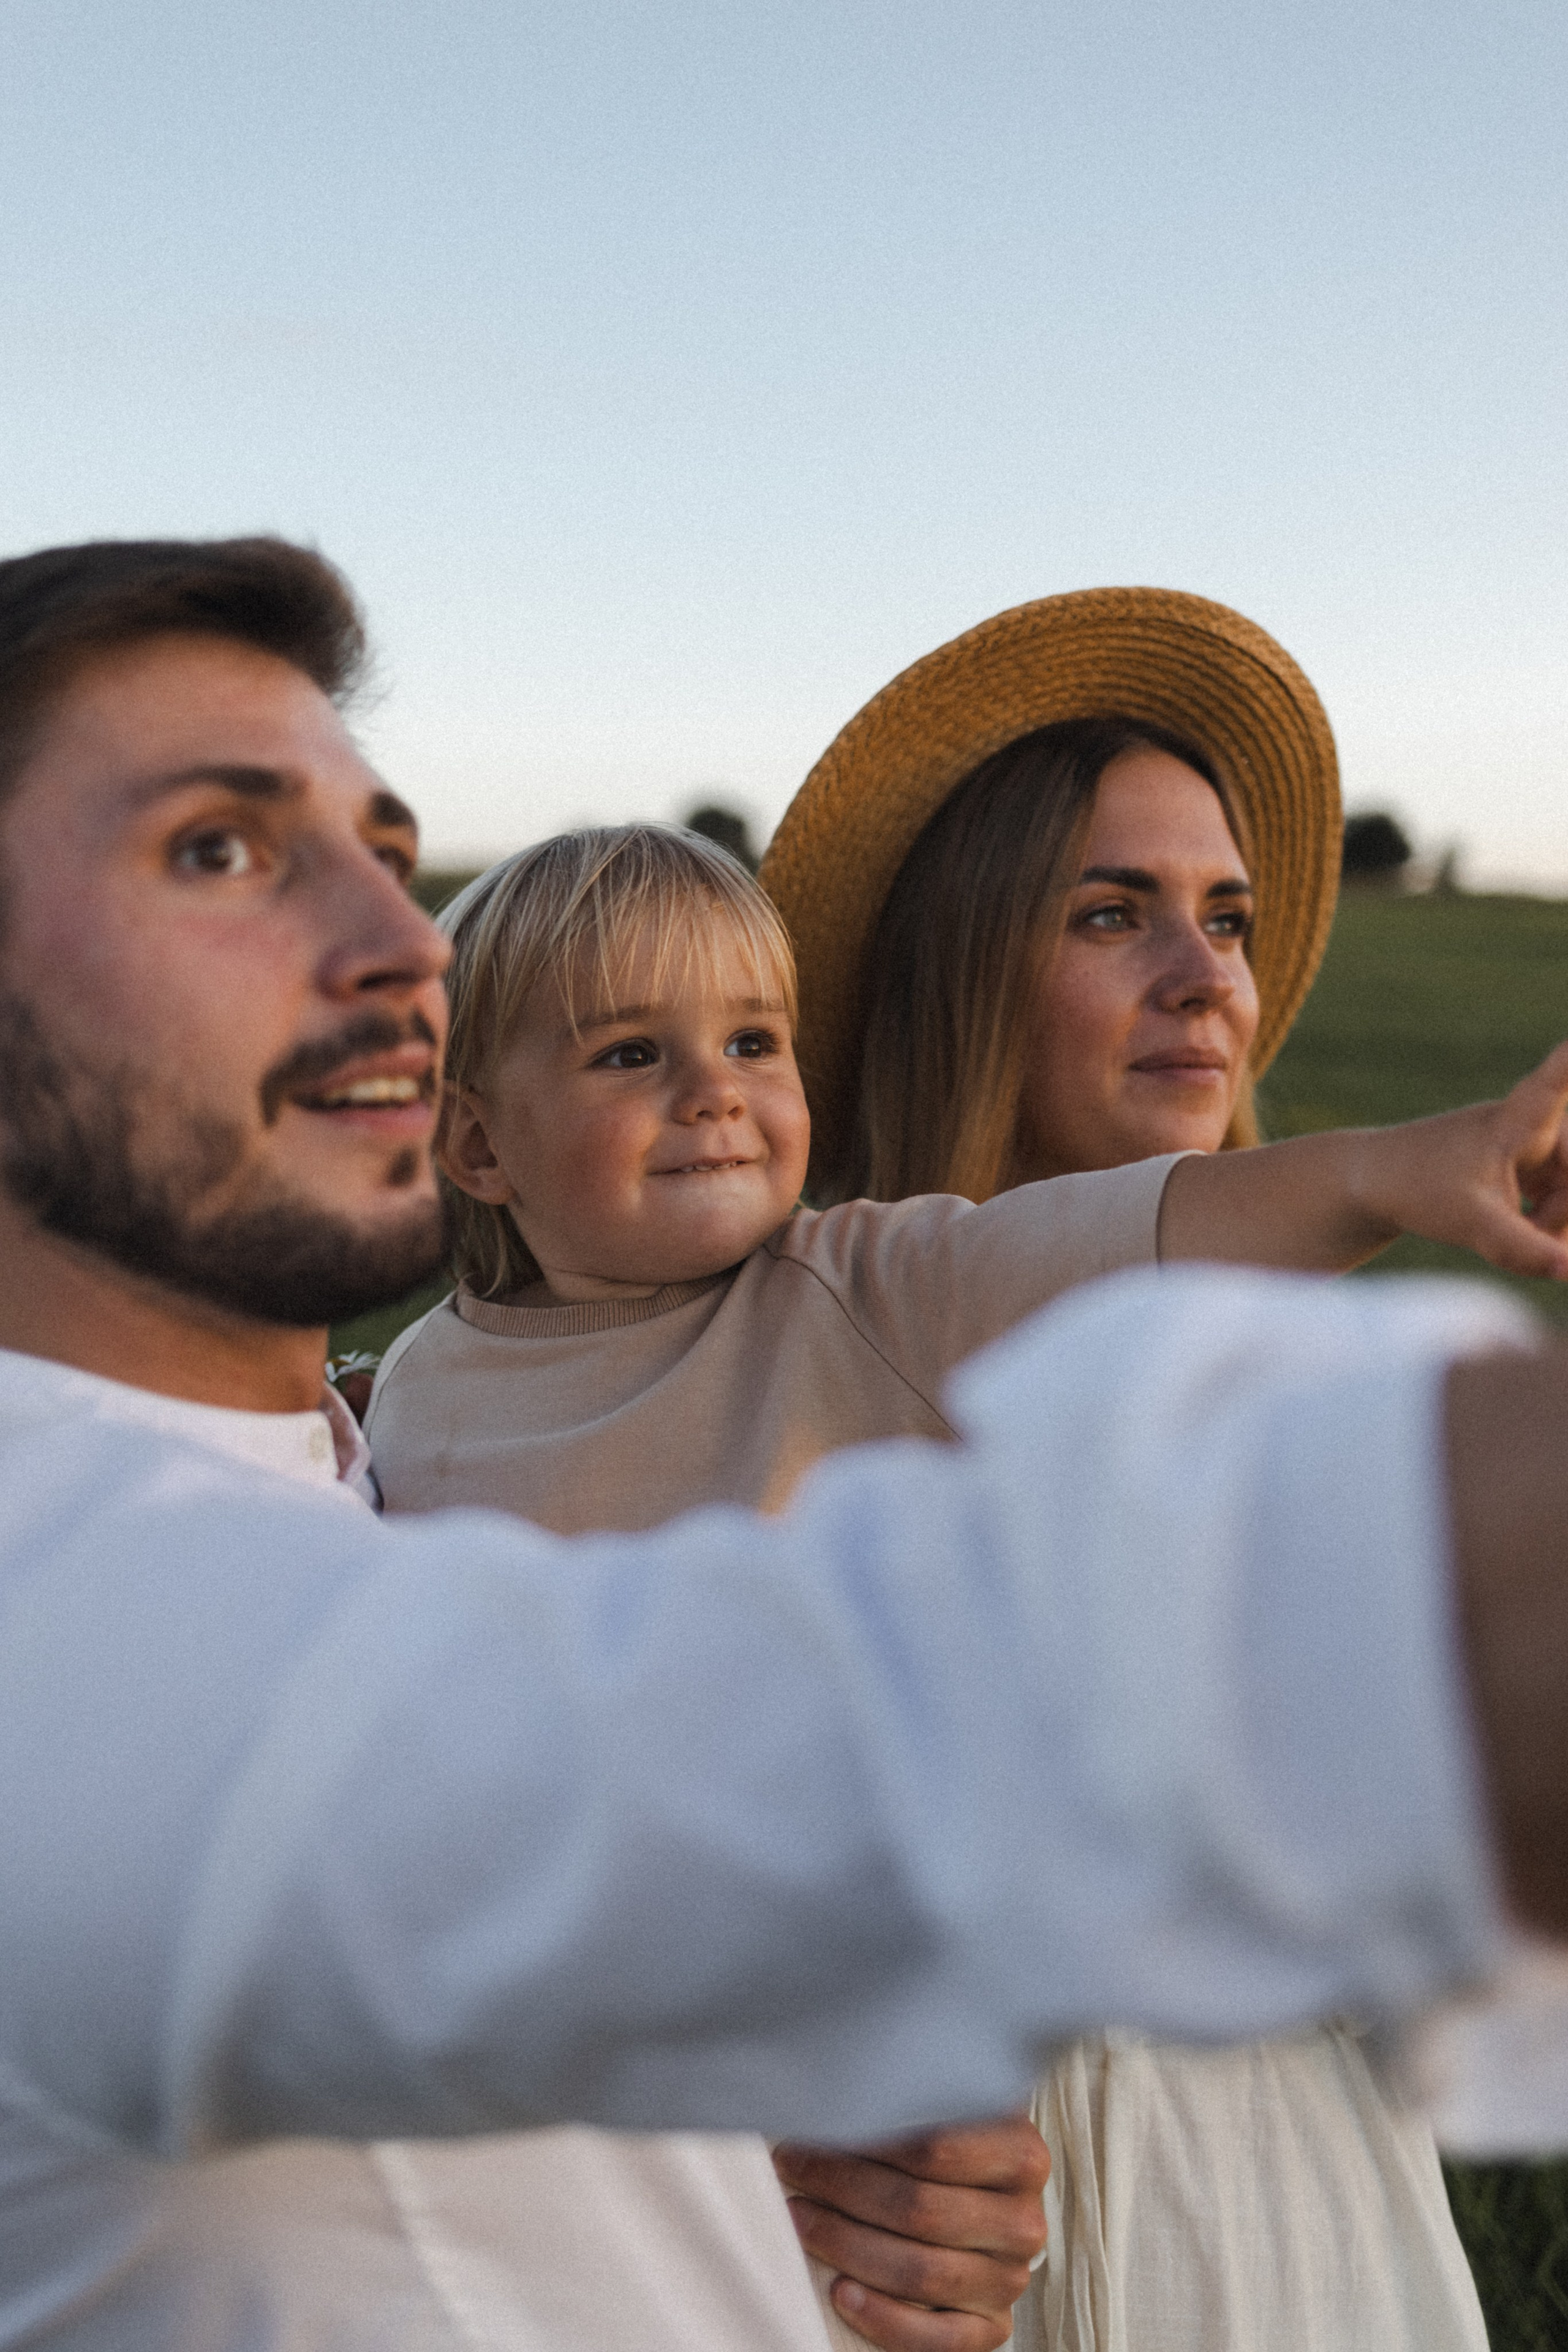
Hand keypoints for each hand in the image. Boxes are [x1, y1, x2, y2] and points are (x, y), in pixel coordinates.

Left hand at [773, 2115, 1049, 2351]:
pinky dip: (884, 2317)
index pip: (933, 2149)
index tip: (809, 2129)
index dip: (862, 2141)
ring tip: (800, 2219)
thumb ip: (913, 2096)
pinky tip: (841, 2291)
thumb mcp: (945, 2110)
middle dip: (842, 2189)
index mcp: (1021, 2155)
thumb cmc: (947, 2150)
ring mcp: (1010, 2278)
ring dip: (847, 2246)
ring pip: (921, 2271)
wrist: (978, 2208)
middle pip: (919, 2209)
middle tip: (793, 2169)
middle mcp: (1023, 2220)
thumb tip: (835, 2087)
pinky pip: (938, 2337)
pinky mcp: (992, 2327)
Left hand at [1354, 1040, 1567, 1277]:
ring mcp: (1532, 1147)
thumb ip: (1527, 1250)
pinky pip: (1560, 1200)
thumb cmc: (1417, 1187)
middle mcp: (1533, 1125)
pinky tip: (1527, 1232)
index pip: (1557, 1080)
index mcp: (1519, 1119)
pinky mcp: (1528, 1167)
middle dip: (1564, 1211)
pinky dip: (1546, 1225)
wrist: (1375, 1183)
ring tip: (1520, 1233)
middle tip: (1535, 1230)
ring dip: (1556, 1223)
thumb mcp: (1473, 1222)